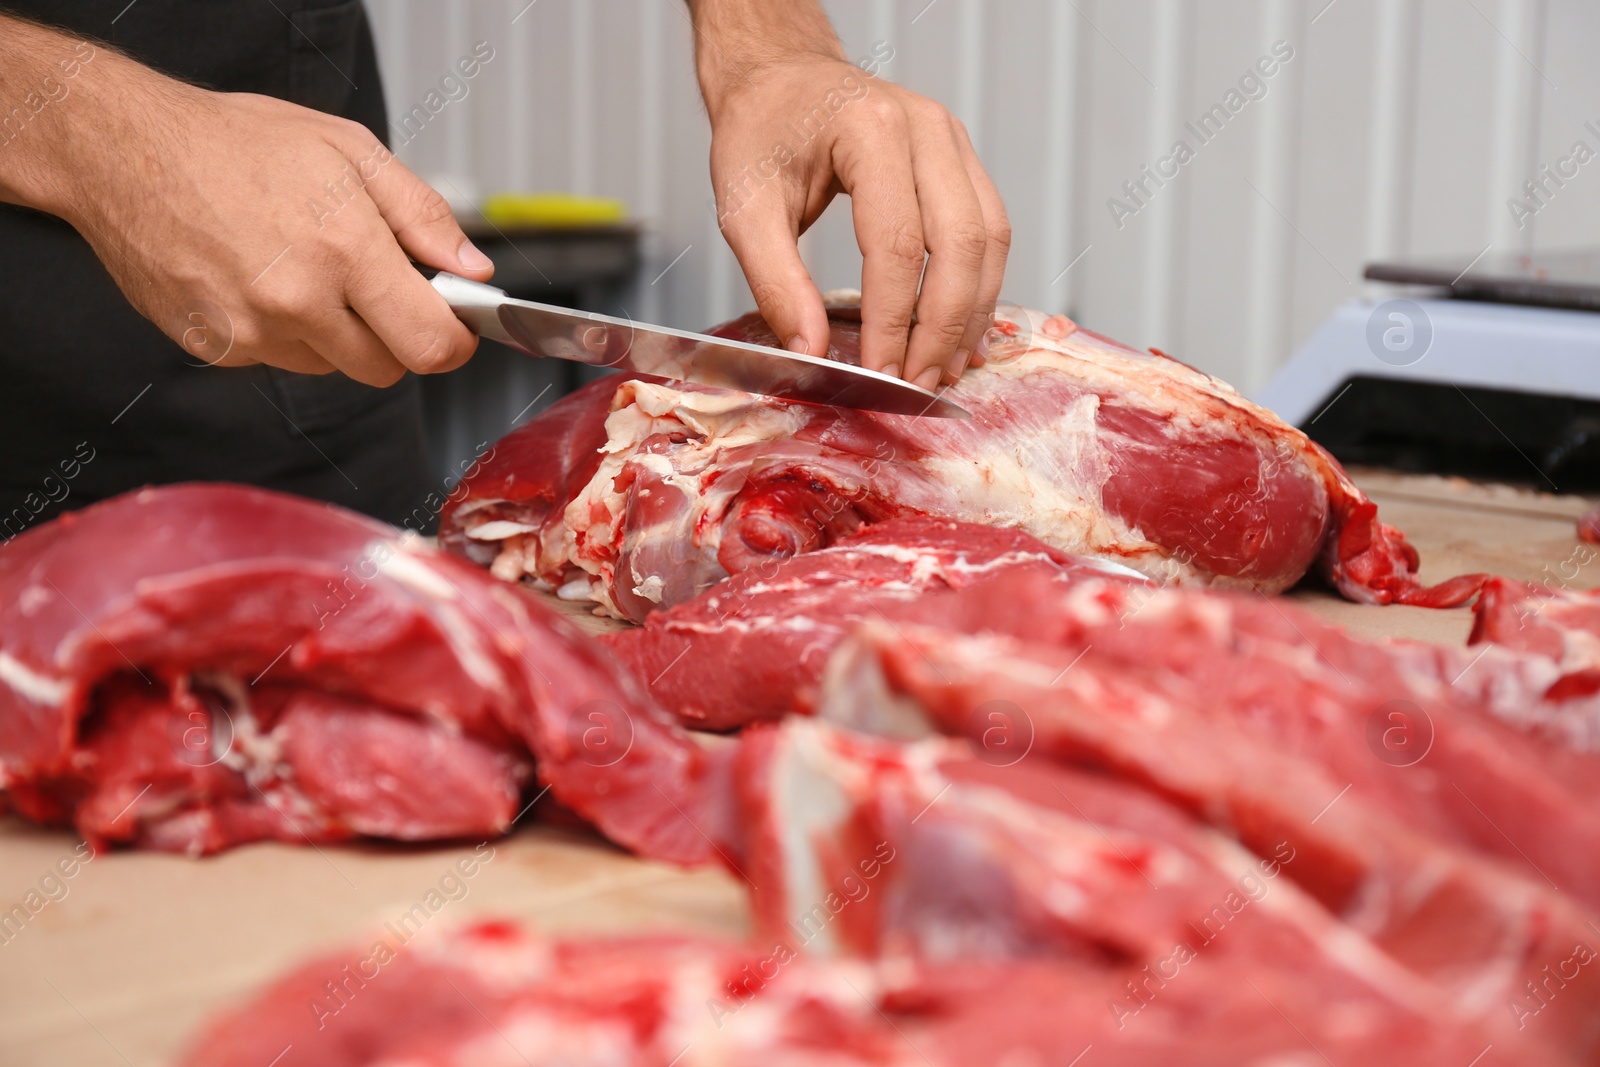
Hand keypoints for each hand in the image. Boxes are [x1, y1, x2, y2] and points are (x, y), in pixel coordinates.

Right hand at [1, 22, 490, 386]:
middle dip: (395, 337)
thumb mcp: (351, 151)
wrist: (125, 151)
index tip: (456, 327)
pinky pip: (279, 359)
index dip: (455, 343)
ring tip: (303, 267)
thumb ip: (423, 216)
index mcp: (344, 249)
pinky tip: (260, 278)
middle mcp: (298, 300)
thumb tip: (473, 270)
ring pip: (332, 366)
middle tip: (376, 287)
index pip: (431, 345)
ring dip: (335, 333)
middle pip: (386, 370)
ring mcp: (253, 331)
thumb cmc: (237, 143)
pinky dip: (285, 332)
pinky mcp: (217, 347)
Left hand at [692, 5, 1009, 388]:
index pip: (898, 243)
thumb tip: (812, 351)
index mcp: (870, 129)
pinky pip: (990, 230)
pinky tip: (960, 332)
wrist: (780, 77)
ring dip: (971, 313)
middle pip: (961, 244)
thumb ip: (776, 282)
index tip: (880, 375)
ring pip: (989, 240)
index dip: (894, 320)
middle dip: (942, 327)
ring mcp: (953, 140)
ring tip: (943, 369)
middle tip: (919, 385)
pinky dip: (980, 286)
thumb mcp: (744, 207)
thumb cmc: (760, 131)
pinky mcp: (961, 160)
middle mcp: (926, 128)